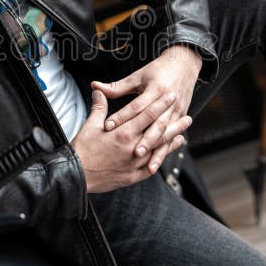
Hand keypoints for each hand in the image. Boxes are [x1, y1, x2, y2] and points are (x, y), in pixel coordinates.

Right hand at [72, 89, 187, 192]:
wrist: (77, 175)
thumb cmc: (82, 149)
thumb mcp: (90, 125)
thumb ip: (99, 107)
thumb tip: (99, 89)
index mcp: (123, 133)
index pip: (147, 115)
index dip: (160, 104)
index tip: (171, 96)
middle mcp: (132, 148)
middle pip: (159, 133)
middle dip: (174, 124)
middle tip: (188, 117)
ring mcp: (134, 164)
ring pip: (158, 150)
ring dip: (171, 141)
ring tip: (183, 134)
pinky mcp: (132, 176)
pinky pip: (151, 166)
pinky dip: (161, 157)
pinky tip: (166, 153)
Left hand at [91, 44, 200, 162]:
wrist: (184, 64)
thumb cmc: (157, 70)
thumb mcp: (137, 77)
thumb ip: (116, 87)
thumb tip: (94, 86)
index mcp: (155, 89)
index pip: (136, 106)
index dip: (122, 116)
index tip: (108, 126)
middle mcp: (167, 101)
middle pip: (154, 123)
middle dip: (144, 139)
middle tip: (132, 152)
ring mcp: (176, 110)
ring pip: (164, 134)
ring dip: (156, 149)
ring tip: (146, 163)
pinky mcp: (180, 117)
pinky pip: (172, 137)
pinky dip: (165, 151)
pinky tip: (156, 164)